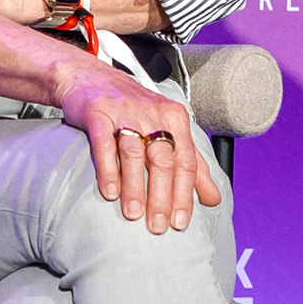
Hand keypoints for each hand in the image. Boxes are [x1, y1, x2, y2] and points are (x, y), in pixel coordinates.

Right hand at [54, 56, 219, 234]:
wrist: (89, 77)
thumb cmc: (132, 109)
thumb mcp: (167, 129)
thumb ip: (192, 164)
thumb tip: (213, 199)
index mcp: (175, 118)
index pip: (186, 161)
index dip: (185, 194)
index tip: (180, 222)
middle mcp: (152, 113)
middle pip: (163, 159)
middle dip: (162, 196)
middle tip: (158, 226)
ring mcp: (124, 112)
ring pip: (135, 153)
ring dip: (135, 186)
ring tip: (133, 215)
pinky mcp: (97, 112)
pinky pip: (104, 143)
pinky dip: (109, 169)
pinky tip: (110, 192)